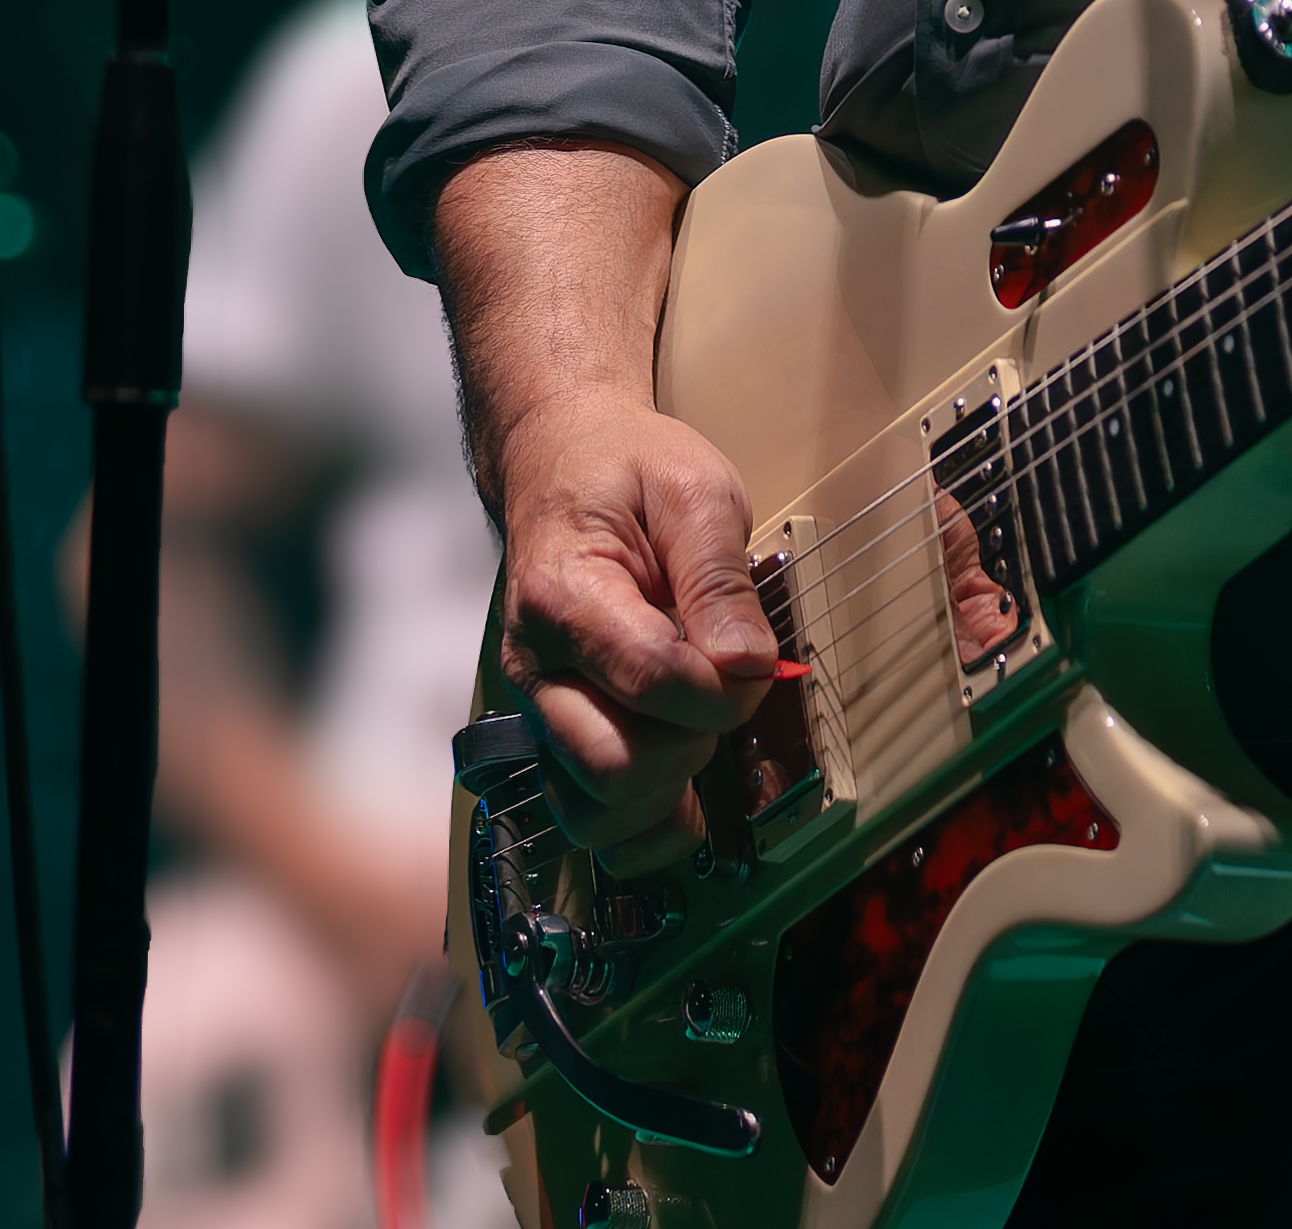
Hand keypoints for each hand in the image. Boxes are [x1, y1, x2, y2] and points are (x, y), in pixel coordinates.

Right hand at [484, 381, 777, 864]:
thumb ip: (720, 579)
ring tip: (693, 730)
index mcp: (564, 595)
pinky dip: (642, 826)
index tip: (756, 659)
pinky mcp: (553, 738)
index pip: (652, 680)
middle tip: (719, 691)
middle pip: (616, 766)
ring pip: (594, 812)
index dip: (724, 687)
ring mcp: (538, 711)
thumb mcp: (694, 491)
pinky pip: (588, 822)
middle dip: (692, 744)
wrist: (563, 465)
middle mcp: (535, 667)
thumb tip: (748, 667)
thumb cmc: (628, 473)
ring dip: (665, 792)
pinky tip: (683, 790)